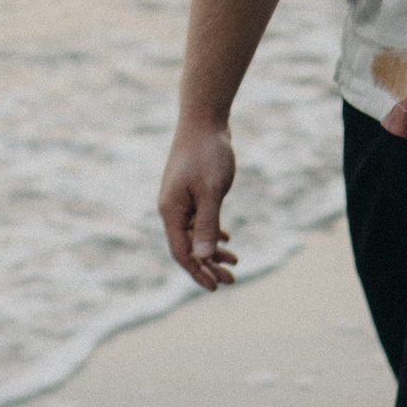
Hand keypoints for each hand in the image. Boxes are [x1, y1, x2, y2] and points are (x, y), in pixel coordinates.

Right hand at [158, 121, 239, 290]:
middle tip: (231, 280)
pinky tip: (227, 239)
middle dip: (208, 266)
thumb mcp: (211, 191)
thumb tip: (203, 255)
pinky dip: (213, 232)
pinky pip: (199, 220)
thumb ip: (207, 223)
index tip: (215, 287)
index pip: (181, 252)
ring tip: (234, 263)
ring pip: (195, 234)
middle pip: (188, 247)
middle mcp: (172, 209)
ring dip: (213, 251)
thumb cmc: (208, 153)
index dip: (197, 272)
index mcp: (171, 211)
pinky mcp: (190, 191)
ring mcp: (180, 200)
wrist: (204, 119)